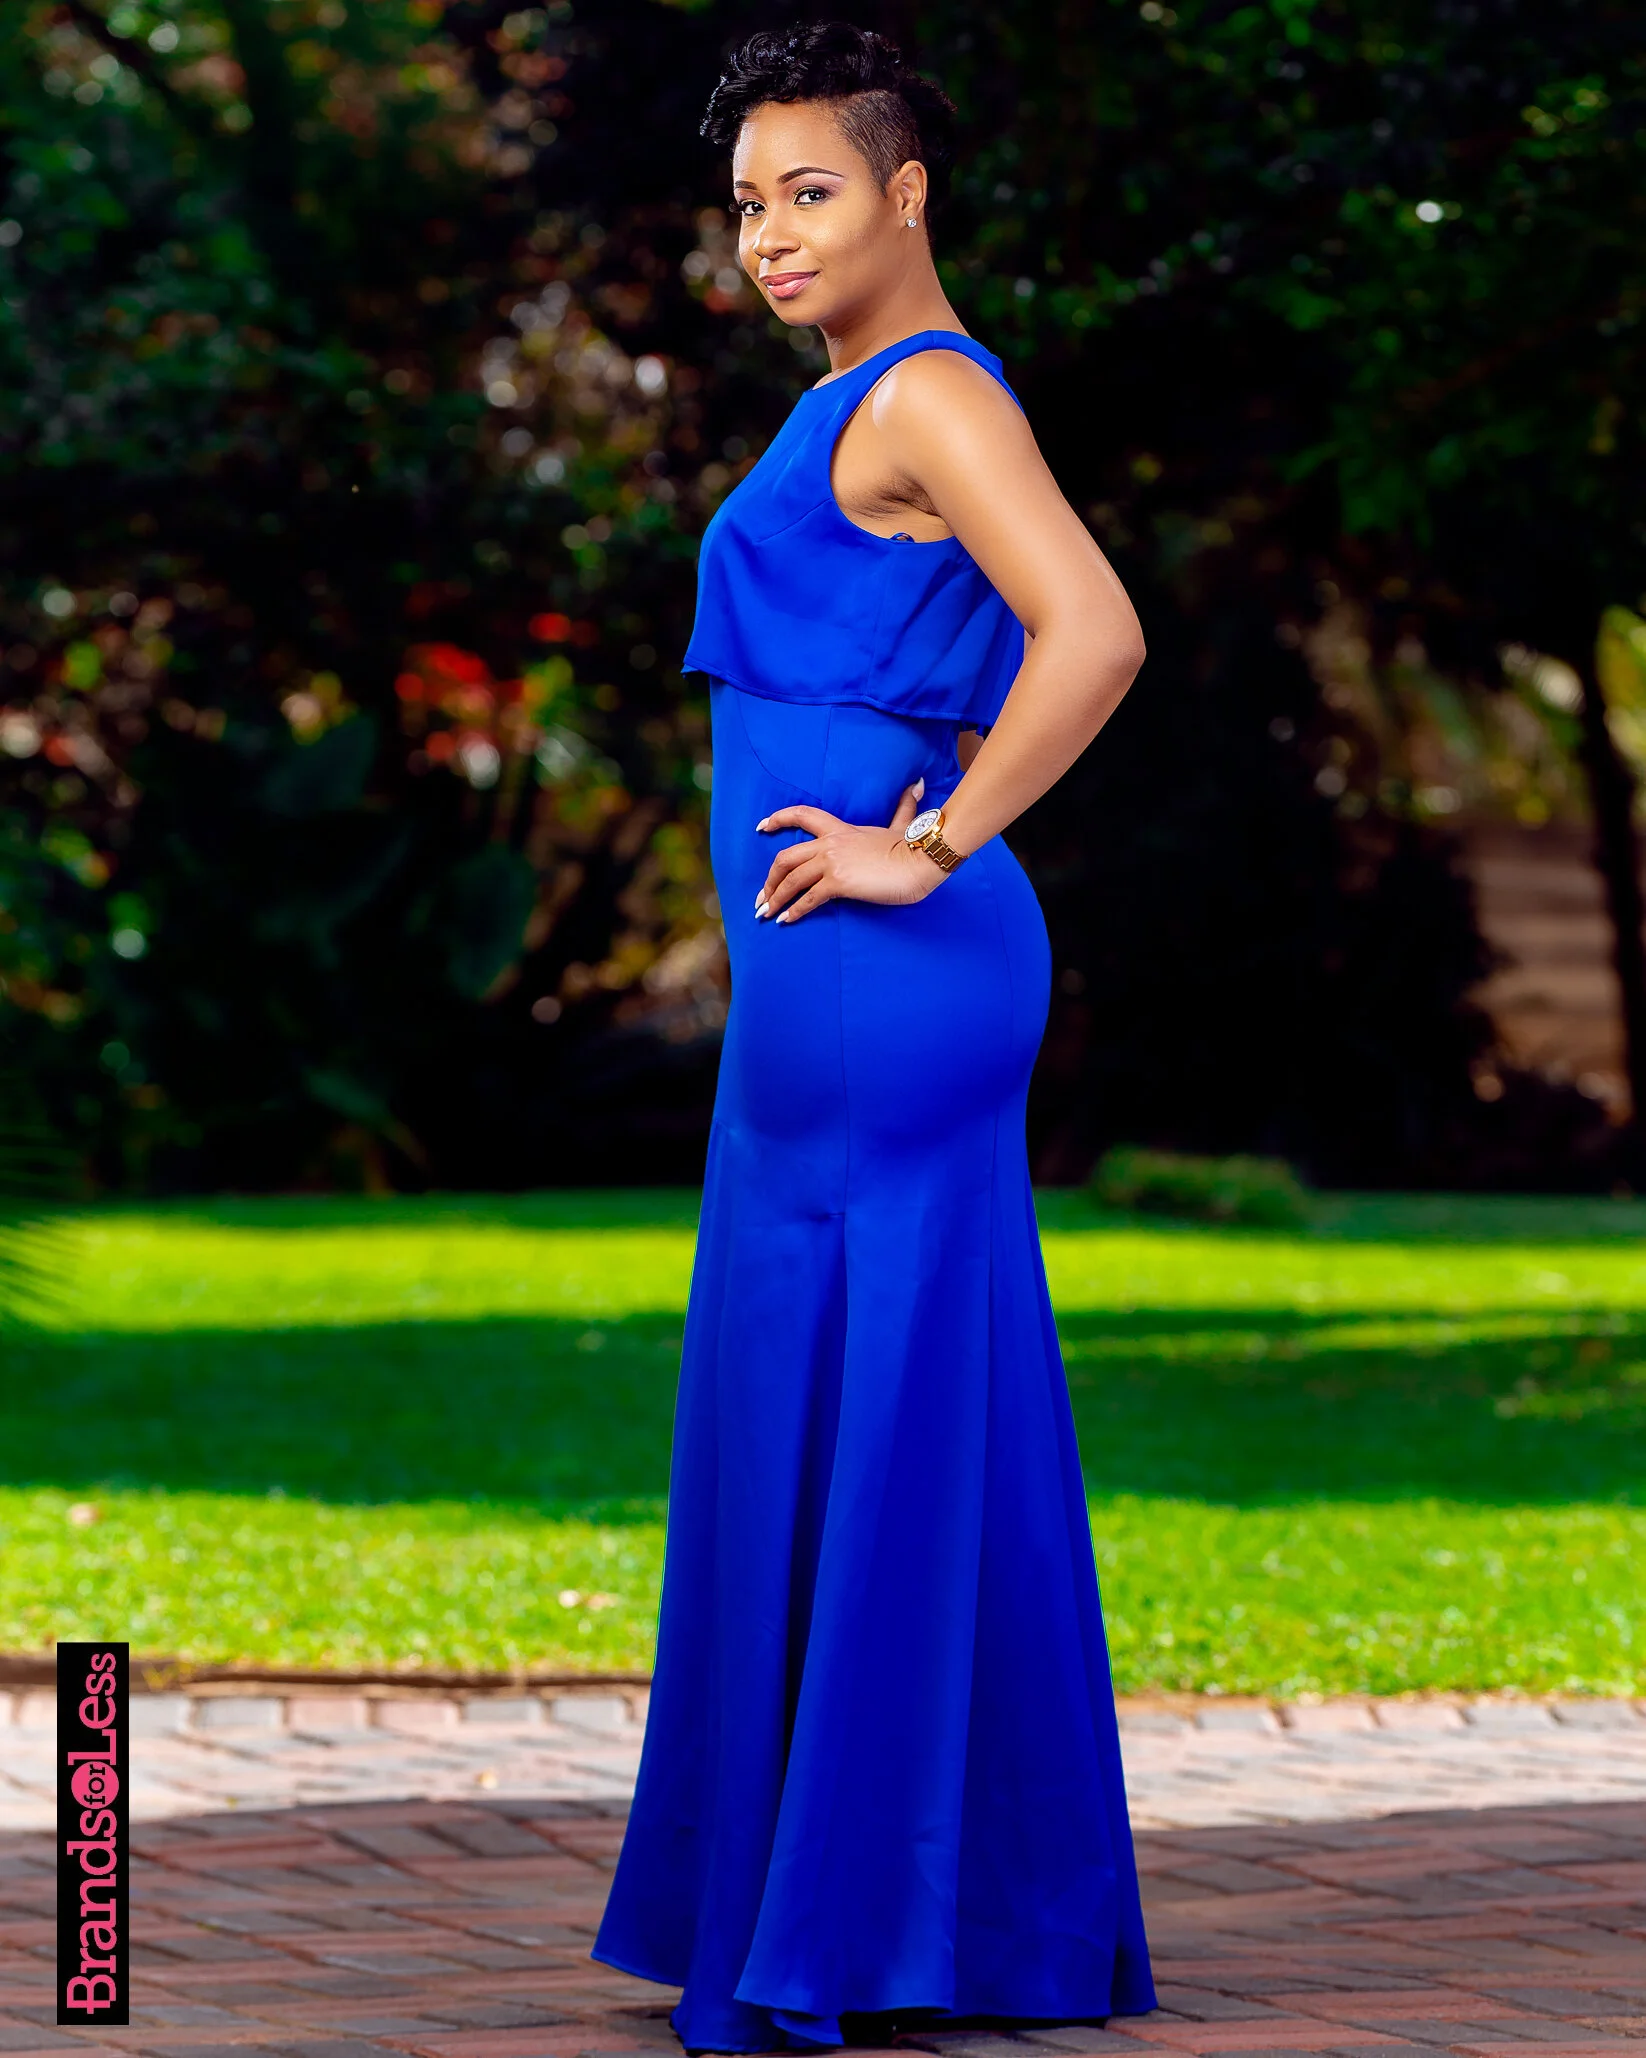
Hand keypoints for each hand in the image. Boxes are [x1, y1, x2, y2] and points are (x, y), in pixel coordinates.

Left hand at [755, 779, 940, 924]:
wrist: (921, 860)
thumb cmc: (913, 847)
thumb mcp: (901, 825)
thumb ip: (903, 808)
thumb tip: (918, 785)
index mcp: (841, 829)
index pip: (802, 815)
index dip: (778, 819)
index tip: (761, 827)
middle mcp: (830, 844)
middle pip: (786, 857)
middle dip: (769, 879)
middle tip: (762, 896)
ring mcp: (832, 863)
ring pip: (791, 879)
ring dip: (775, 898)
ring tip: (767, 913)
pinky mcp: (838, 882)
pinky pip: (808, 899)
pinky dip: (794, 911)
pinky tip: (786, 920)